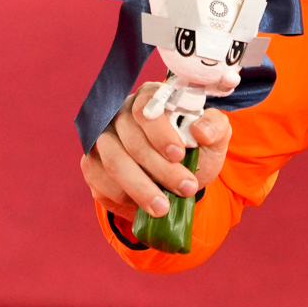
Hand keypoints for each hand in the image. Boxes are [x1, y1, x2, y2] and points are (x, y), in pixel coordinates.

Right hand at [80, 81, 230, 222]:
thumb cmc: (195, 151)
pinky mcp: (91, 164)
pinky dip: (125, 196)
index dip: (160, 132)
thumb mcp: (214, 138)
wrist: (178, 180)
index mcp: (149, 99)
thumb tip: (202, 131)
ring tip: (164, 207)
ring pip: (115, 163)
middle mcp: (120, 114)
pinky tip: (144, 206)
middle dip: (161, 169)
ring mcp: (101, 139)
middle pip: (131, 140)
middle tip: (186, 188)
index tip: (179, 154)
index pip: (145, 108)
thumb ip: (216, 127)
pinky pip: (102, 181)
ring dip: (142, 188)